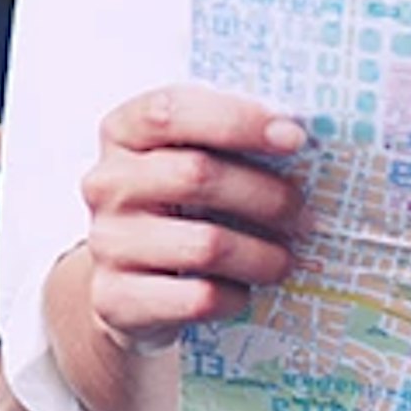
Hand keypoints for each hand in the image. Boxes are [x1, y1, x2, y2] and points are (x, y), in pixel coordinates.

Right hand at [76, 84, 309, 348]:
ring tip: (284, 261)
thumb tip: (296, 138)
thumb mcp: (188, 162)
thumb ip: (227, 142)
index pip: (171, 111)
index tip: (294, 137)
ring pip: (206, 245)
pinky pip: (199, 297)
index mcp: (123, 133)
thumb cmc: (178, 211)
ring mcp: (106, 243)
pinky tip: (242, 293)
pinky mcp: (116, 299)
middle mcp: (106, 183)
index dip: (237, 119)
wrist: (129, 289)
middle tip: (304, 216)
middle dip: (266, 196)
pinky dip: (235, 297)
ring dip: (262, 256)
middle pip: (197, 176)